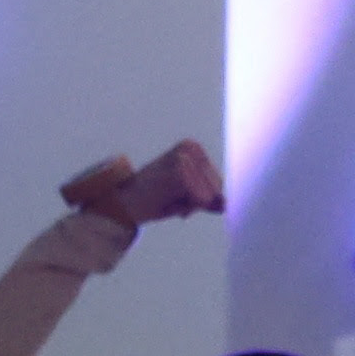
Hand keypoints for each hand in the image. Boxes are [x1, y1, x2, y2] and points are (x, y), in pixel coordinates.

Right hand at [58, 142, 224, 229]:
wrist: (125, 202)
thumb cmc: (156, 199)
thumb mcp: (188, 197)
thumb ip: (211, 198)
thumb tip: (229, 204)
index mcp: (194, 149)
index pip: (219, 184)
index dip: (203, 199)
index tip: (179, 197)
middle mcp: (190, 148)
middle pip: (217, 189)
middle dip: (199, 202)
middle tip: (172, 198)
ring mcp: (185, 157)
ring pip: (210, 195)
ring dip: (191, 205)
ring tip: (169, 197)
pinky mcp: (180, 169)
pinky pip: (201, 199)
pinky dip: (186, 207)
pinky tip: (168, 200)